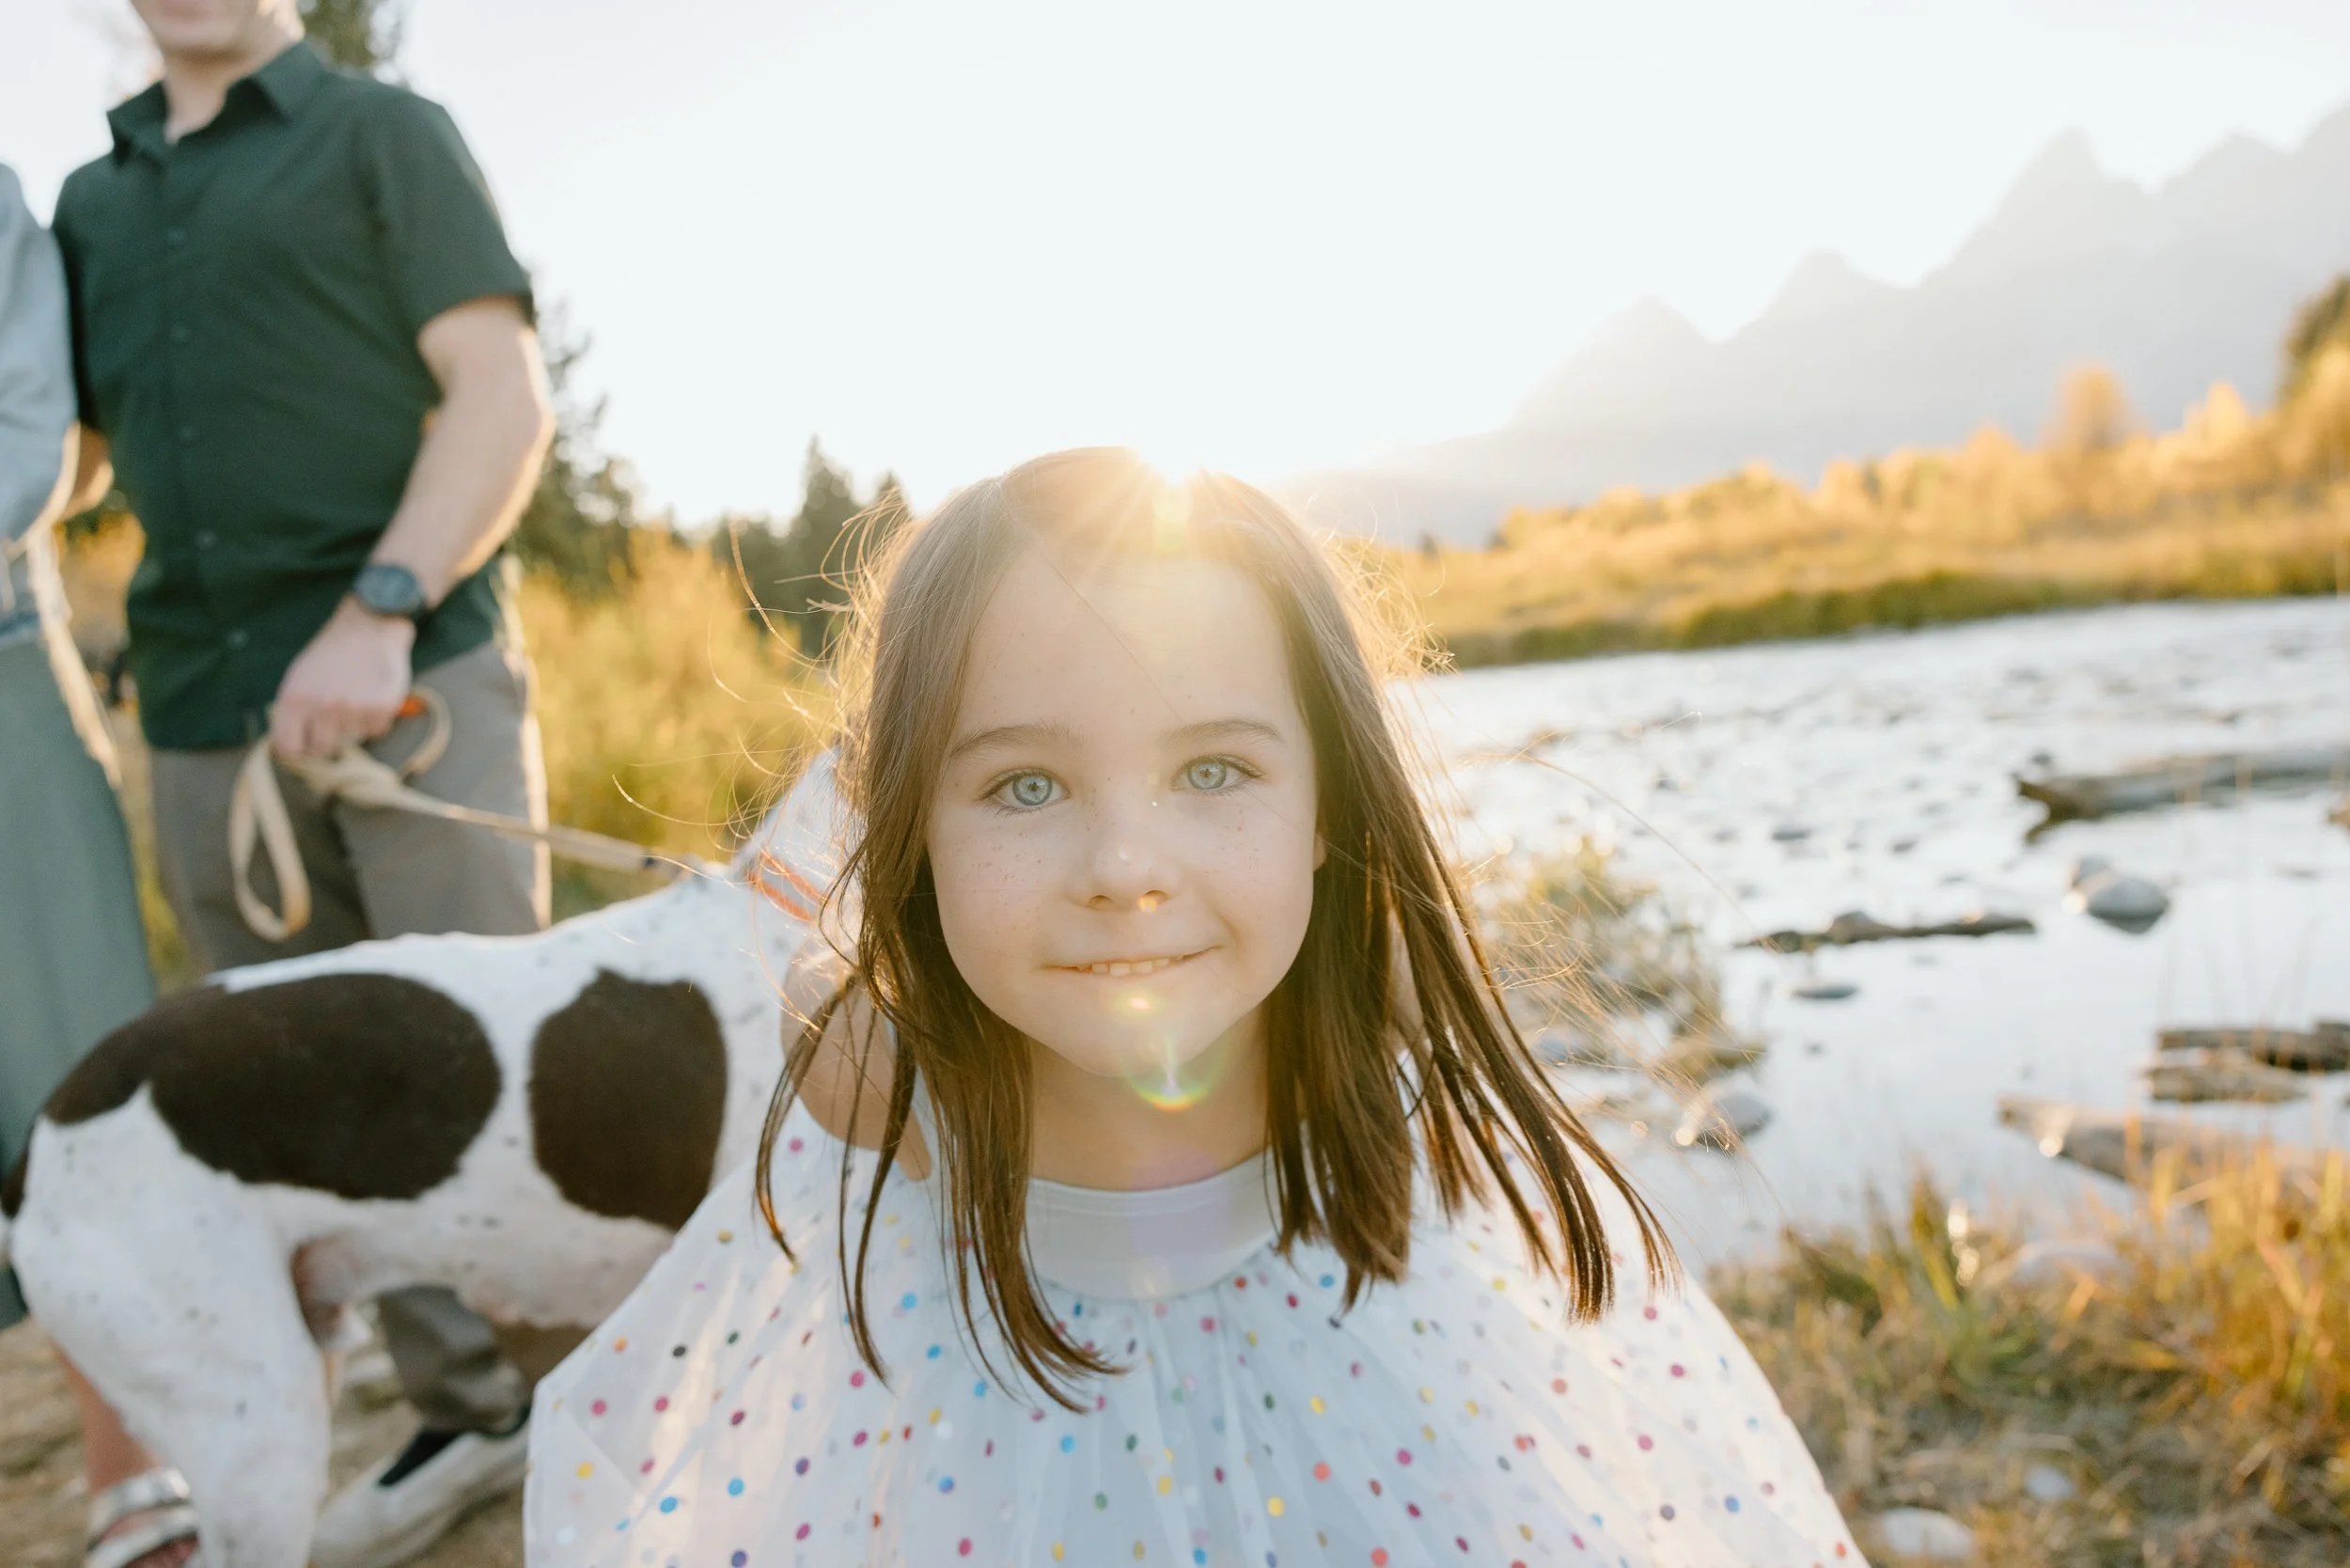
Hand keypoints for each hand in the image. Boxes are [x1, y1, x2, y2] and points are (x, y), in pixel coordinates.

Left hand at [270, 599, 416, 758]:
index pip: (288, 748)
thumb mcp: (298, 677)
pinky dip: (375, 718)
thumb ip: (291, 712)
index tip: (305, 743)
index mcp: (294, 699)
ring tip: (356, 696)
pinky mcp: (381, 709)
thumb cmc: (331, 653)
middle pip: (321, 749)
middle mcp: (322, 707)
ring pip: (352, 740)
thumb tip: (286, 746)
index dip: (298, 748)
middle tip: (335, 720)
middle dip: (328, 739)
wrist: (369, 627)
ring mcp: (353, 709)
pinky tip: (373, 695)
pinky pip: (376, 731)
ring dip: (354, 724)